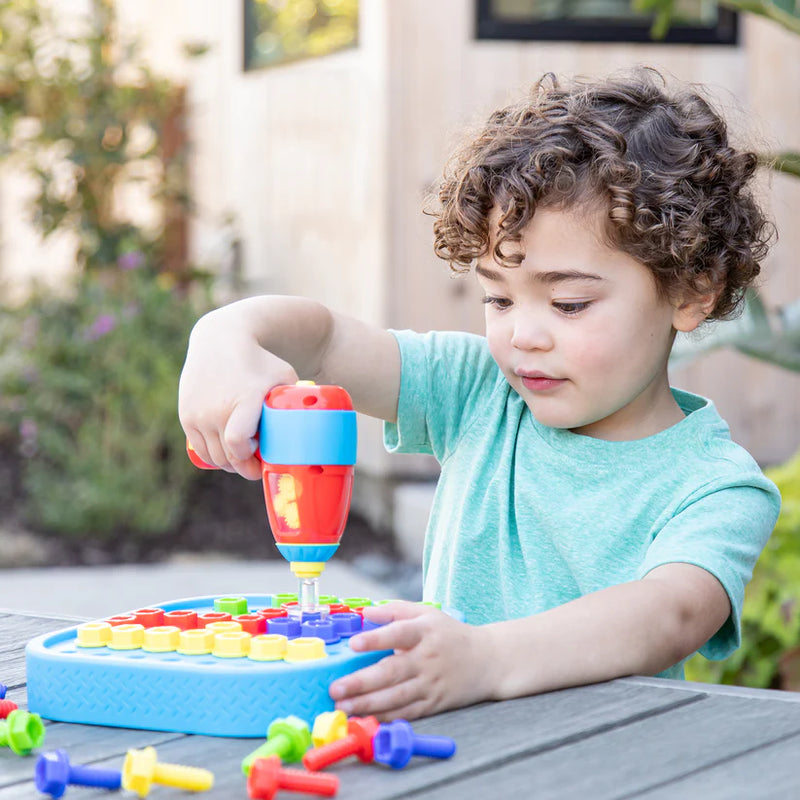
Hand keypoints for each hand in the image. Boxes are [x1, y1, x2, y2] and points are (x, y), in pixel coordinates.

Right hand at [178, 308, 297, 479]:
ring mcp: (199, 413)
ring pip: (214, 456)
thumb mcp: (284, 375)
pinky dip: (212, 456)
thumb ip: (297, 399)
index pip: (238, 443)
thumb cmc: (261, 361)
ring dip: (228, 463)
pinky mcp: (186, 415)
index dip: (249, 457)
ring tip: (242, 460)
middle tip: (256, 468)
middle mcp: (217, 408)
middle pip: (228, 456)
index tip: (260, 456)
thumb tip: (319, 423)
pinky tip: (224, 455)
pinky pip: (198, 448)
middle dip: (243, 467)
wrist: (220, 341)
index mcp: (244, 400)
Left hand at [329, 602, 490, 720]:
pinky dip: (387, 716)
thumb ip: (395, 610)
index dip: (376, 639)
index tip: (354, 644)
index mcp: (424, 631)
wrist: (487, 660)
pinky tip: (367, 717)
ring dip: (368, 703)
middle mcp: (427, 658)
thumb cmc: (450, 634)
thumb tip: (366, 612)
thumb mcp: (426, 613)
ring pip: (397, 697)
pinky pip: (407, 712)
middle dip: (362, 682)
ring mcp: (431, 683)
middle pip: (392, 672)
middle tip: (336, 688)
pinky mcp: (435, 703)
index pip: (398, 634)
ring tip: (344, 706)